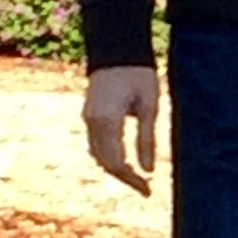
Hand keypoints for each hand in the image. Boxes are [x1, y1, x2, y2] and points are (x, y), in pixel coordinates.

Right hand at [84, 64, 159, 193]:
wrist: (117, 48)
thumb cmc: (138, 73)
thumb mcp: (149, 106)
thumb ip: (147, 139)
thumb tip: (148, 170)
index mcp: (107, 121)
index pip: (116, 163)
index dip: (130, 181)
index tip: (147, 190)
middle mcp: (92, 122)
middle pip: (104, 162)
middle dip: (124, 178)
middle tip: (145, 188)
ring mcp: (88, 117)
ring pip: (97, 154)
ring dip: (115, 168)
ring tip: (137, 178)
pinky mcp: (89, 113)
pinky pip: (95, 143)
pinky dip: (109, 156)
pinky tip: (124, 161)